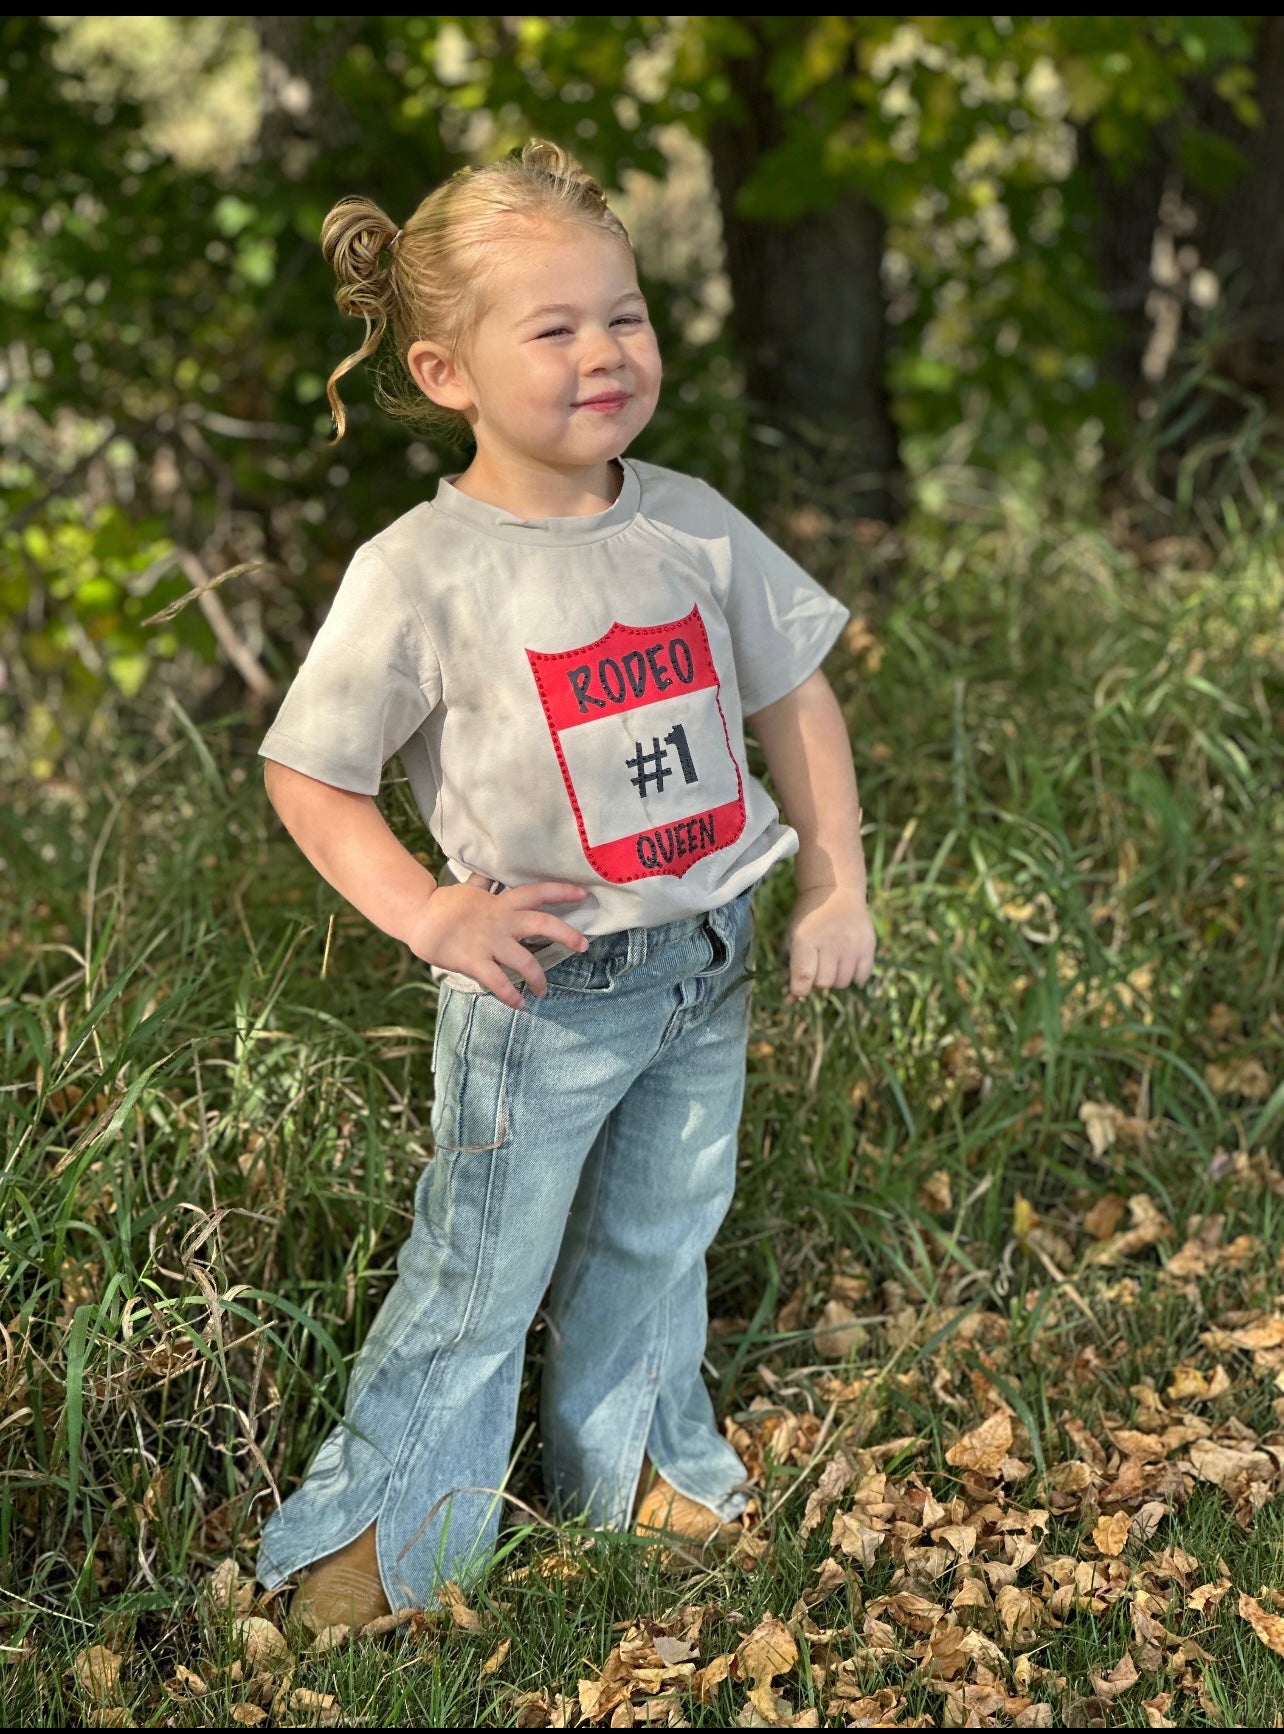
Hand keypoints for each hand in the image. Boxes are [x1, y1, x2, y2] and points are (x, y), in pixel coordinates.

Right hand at [407, 878, 588, 1009]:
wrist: (418, 918)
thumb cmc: (444, 904)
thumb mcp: (470, 889)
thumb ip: (484, 884)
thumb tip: (489, 872)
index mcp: (502, 903)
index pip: (537, 892)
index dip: (561, 892)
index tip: (583, 894)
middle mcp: (501, 921)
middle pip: (541, 924)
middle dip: (566, 934)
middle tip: (583, 946)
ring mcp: (489, 942)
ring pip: (524, 961)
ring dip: (538, 978)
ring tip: (544, 990)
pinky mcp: (475, 961)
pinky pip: (498, 982)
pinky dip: (511, 996)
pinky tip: (520, 1005)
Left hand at [785, 886, 876, 1003]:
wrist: (835, 892)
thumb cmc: (808, 920)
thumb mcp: (794, 938)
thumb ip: (791, 969)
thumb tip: (790, 1001)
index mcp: (806, 940)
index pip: (803, 977)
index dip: (799, 989)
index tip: (798, 987)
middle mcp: (831, 943)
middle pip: (824, 984)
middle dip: (817, 981)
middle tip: (817, 966)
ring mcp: (852, 945)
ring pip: (843, 983)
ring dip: (835, 979)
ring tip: (831, 961)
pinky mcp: (869, 946)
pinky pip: (861, 977)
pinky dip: (853, 975)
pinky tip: (846, 960)